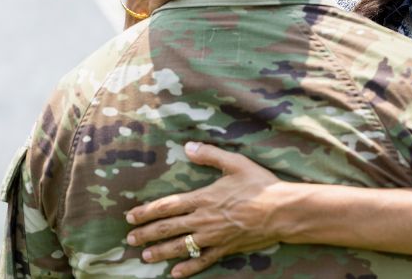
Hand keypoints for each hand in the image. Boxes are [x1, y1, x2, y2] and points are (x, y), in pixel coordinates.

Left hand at [126, 142, 287, 277]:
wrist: (281, 211)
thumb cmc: (260, 185)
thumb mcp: (236, 163)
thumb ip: (210, 154)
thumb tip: (187, 146)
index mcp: (203, 197)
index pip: (168, 206)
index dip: (147, 211)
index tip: (131, 215)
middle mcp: (203, 219)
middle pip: (168, 228)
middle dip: (147, 233)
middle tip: (130, 238)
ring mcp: (213, 237)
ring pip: (180, 247)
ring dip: (160, 251)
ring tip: (146, 256)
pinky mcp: (225, 248)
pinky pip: (202, 261)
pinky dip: (188, 268)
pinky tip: (176, 273)